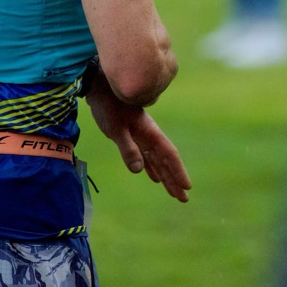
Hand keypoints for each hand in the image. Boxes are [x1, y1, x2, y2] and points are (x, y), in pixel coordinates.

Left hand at [86, 75, 191, 202]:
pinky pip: (146, 156)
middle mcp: (149, 135)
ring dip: (165, 176)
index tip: (187, 188)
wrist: (99, 86)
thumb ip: (128, 148)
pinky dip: (151, 167)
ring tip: (173, 192)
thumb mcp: (116, 128)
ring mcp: (141, 135)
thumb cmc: (108, 105)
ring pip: (157, 160)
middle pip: (165, 160)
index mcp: (149, 132)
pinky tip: (153, 177)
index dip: (178, 171)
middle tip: (183, 199)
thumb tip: (140, 171)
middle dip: (174, 179)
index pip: (169, 155)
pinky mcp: (131, 135)